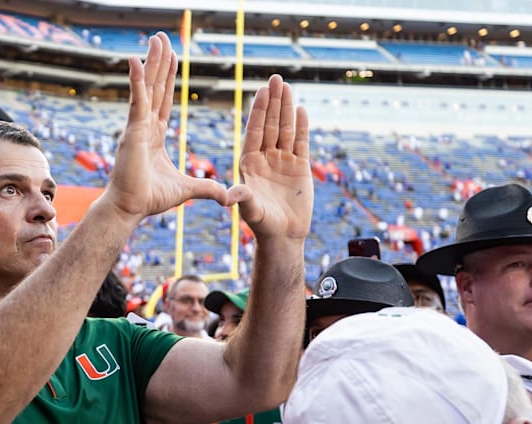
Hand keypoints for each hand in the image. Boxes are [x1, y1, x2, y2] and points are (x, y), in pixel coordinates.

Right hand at [101, 32, 226, 218]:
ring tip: (156, 39)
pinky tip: (136, 59)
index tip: (171, 57)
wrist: (131, 208)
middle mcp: (144, 126)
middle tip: (162, 38)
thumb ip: (207, 188)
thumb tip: (227, 197)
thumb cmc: (151, 199)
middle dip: (159, 62)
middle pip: (155, 87)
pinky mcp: (132, 130)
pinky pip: (137, 99)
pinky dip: (136, 79)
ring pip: (147, 87)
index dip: (167, 78)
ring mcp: (137, 126)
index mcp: (154, 135)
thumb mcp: (188, 189)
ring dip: (152, 62)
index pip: (163, 100)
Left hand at [227, 75, 312, 240]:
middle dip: (273, 102)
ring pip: (286, 130)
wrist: (283, 236)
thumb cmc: (262, 224)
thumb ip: (243, 199)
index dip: (259, 111)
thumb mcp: (250, 210)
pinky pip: (300, 143)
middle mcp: (265, 158)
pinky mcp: (299, 168)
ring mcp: (283, 161)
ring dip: (286, 108)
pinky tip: (301, 110)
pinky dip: (301, 127)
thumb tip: (230, 195)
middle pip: (270, 125)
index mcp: (249, 163)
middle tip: (276, 78)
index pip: (255, 131)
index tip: (262, 91)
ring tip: (287, 86)